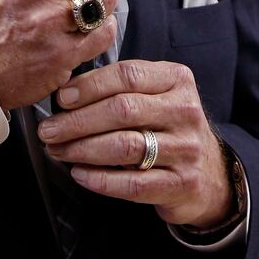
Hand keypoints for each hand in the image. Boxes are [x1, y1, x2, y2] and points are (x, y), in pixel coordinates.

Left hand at [39, 59, 236, 229]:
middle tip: (49, 130)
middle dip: (77, 121)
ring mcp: (186, 149)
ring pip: (125, 146)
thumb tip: (67, 91)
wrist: (209, 172)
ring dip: (83, 149)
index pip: (128, 74)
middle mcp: (185, 111)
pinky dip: (100, 179)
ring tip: (59, 151)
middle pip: (122, 110)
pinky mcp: (181, 183)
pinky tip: (80, 174)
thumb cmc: (169, 127)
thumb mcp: (158, 95)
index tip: (61, 98)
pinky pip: (132, 183)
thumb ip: (122, 87)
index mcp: (177, 80)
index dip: (89, 86)